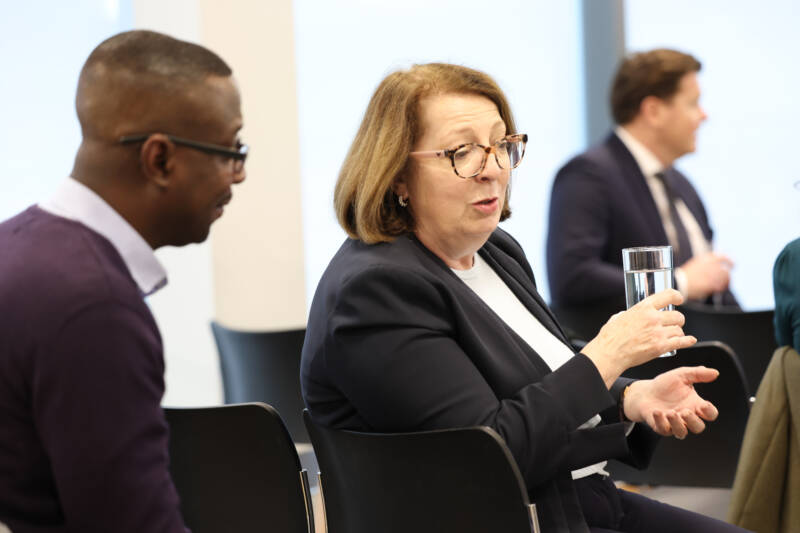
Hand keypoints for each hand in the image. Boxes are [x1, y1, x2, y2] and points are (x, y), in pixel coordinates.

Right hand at [582, 289, 696, 386]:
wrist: (610, 353)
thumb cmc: (610, 337)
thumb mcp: (619, 317)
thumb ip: (628, 314)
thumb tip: (627, 315)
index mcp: (643, 307)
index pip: (668, 295)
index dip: (676, 296)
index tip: (679, 299)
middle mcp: (653, 318)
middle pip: (678, 315)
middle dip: (678, 320)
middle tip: (675, 323)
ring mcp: (658, 333)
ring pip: (679, 330)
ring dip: (678, 332)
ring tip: (673, 336)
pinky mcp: (660, 347)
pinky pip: (680, 342)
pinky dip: (687, 341)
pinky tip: (690, 340)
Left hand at [623, 366, 719, 438]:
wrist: (645, 392)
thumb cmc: (665, 385)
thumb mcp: (682, 375)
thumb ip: (698, 373)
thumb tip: (715, 372)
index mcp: (695, 405)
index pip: (710, 414)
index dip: (709, 412)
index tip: (704, 405)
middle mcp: (686, 417)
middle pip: (698, 427)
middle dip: (693, 421)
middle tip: (685, 411)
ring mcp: (674, 423)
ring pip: (682, 432)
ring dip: (677, 424)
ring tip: (670, 412)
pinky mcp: (661, 427)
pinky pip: (664, 429)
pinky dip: (661, 422)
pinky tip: (657, 411)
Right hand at [681, 252, 732, 299]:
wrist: (678, 283)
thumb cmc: (686, 275)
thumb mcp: (695, 264)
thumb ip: (707, 263)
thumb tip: (717, 265)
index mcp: (705, 259)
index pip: (722, 257)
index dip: (729, 261)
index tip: (733, 265)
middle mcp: (709, 265)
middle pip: (725, 269)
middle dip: (728, 274)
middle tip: (728, 278)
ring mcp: (710, 275)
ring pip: (725, 278)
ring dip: (726, 281)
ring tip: (723, 285)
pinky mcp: (710, 284)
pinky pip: (721, 286)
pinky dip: (721, 287)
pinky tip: (718, 289)